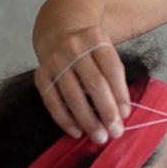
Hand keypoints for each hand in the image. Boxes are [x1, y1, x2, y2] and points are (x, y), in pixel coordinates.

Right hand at [34, 27, 130, 143]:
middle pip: (94, 84)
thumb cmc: (90, 49)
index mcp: (96, 39)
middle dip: (107, 111)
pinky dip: (65, 119)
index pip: (112, 69)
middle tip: (115, 132)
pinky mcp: (40, 74)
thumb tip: (121, 113)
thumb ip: (113, 76)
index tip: (126, 115)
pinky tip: (77, 132)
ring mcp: (55, 60)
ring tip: (99, 137)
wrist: (59, 30)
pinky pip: (52, 101)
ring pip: (73, 95)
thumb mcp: (105, 50)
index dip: (120, 94)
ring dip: (88, 120)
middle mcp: (74, 47)